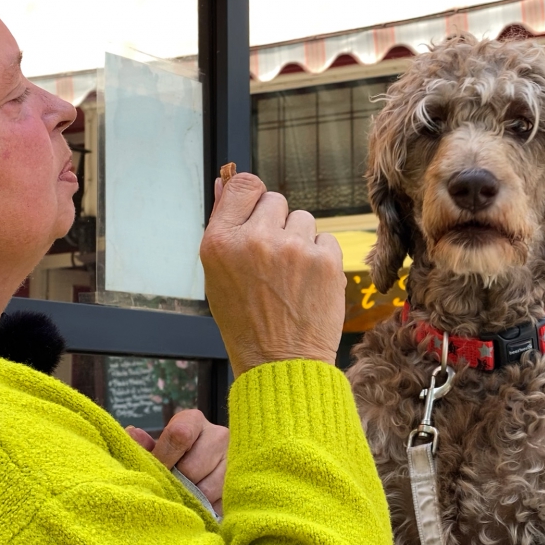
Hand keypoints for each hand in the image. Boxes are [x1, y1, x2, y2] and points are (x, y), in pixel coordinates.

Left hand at [126, 409, 227, 513]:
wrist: (204, 465)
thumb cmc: (174, 456)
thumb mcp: (157, 448)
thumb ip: (143, 446)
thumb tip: (131, 434)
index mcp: (193, 420)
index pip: (180, 435)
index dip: (164, 459)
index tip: (156, 473)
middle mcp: (219, 435)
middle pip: (193, 468)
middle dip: (177, 483)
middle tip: (170, 487)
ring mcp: (234, 458)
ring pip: (208, 489)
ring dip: (192, 498)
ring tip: (184, 496)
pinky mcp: (241, 481)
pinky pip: (221, 502)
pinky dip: (206, 507)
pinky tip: (199, 502)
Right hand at [199, 173, 345, 375]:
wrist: (281, 363)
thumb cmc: (245, 322)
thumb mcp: (218, 275)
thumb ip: (224, 226)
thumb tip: (224, 181)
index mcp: (221, 242)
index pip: (243, 184)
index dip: (253, 196)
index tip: (258, 213)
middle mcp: (256, 240)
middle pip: (276, 200)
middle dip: (277, 224)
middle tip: (273, 261)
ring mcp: (293, 249)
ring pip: (303, 219)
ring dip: (300, 240)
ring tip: (291, 276)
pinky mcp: (325, 260)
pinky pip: (326, 238)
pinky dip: (321, 257)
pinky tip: (308, 284)